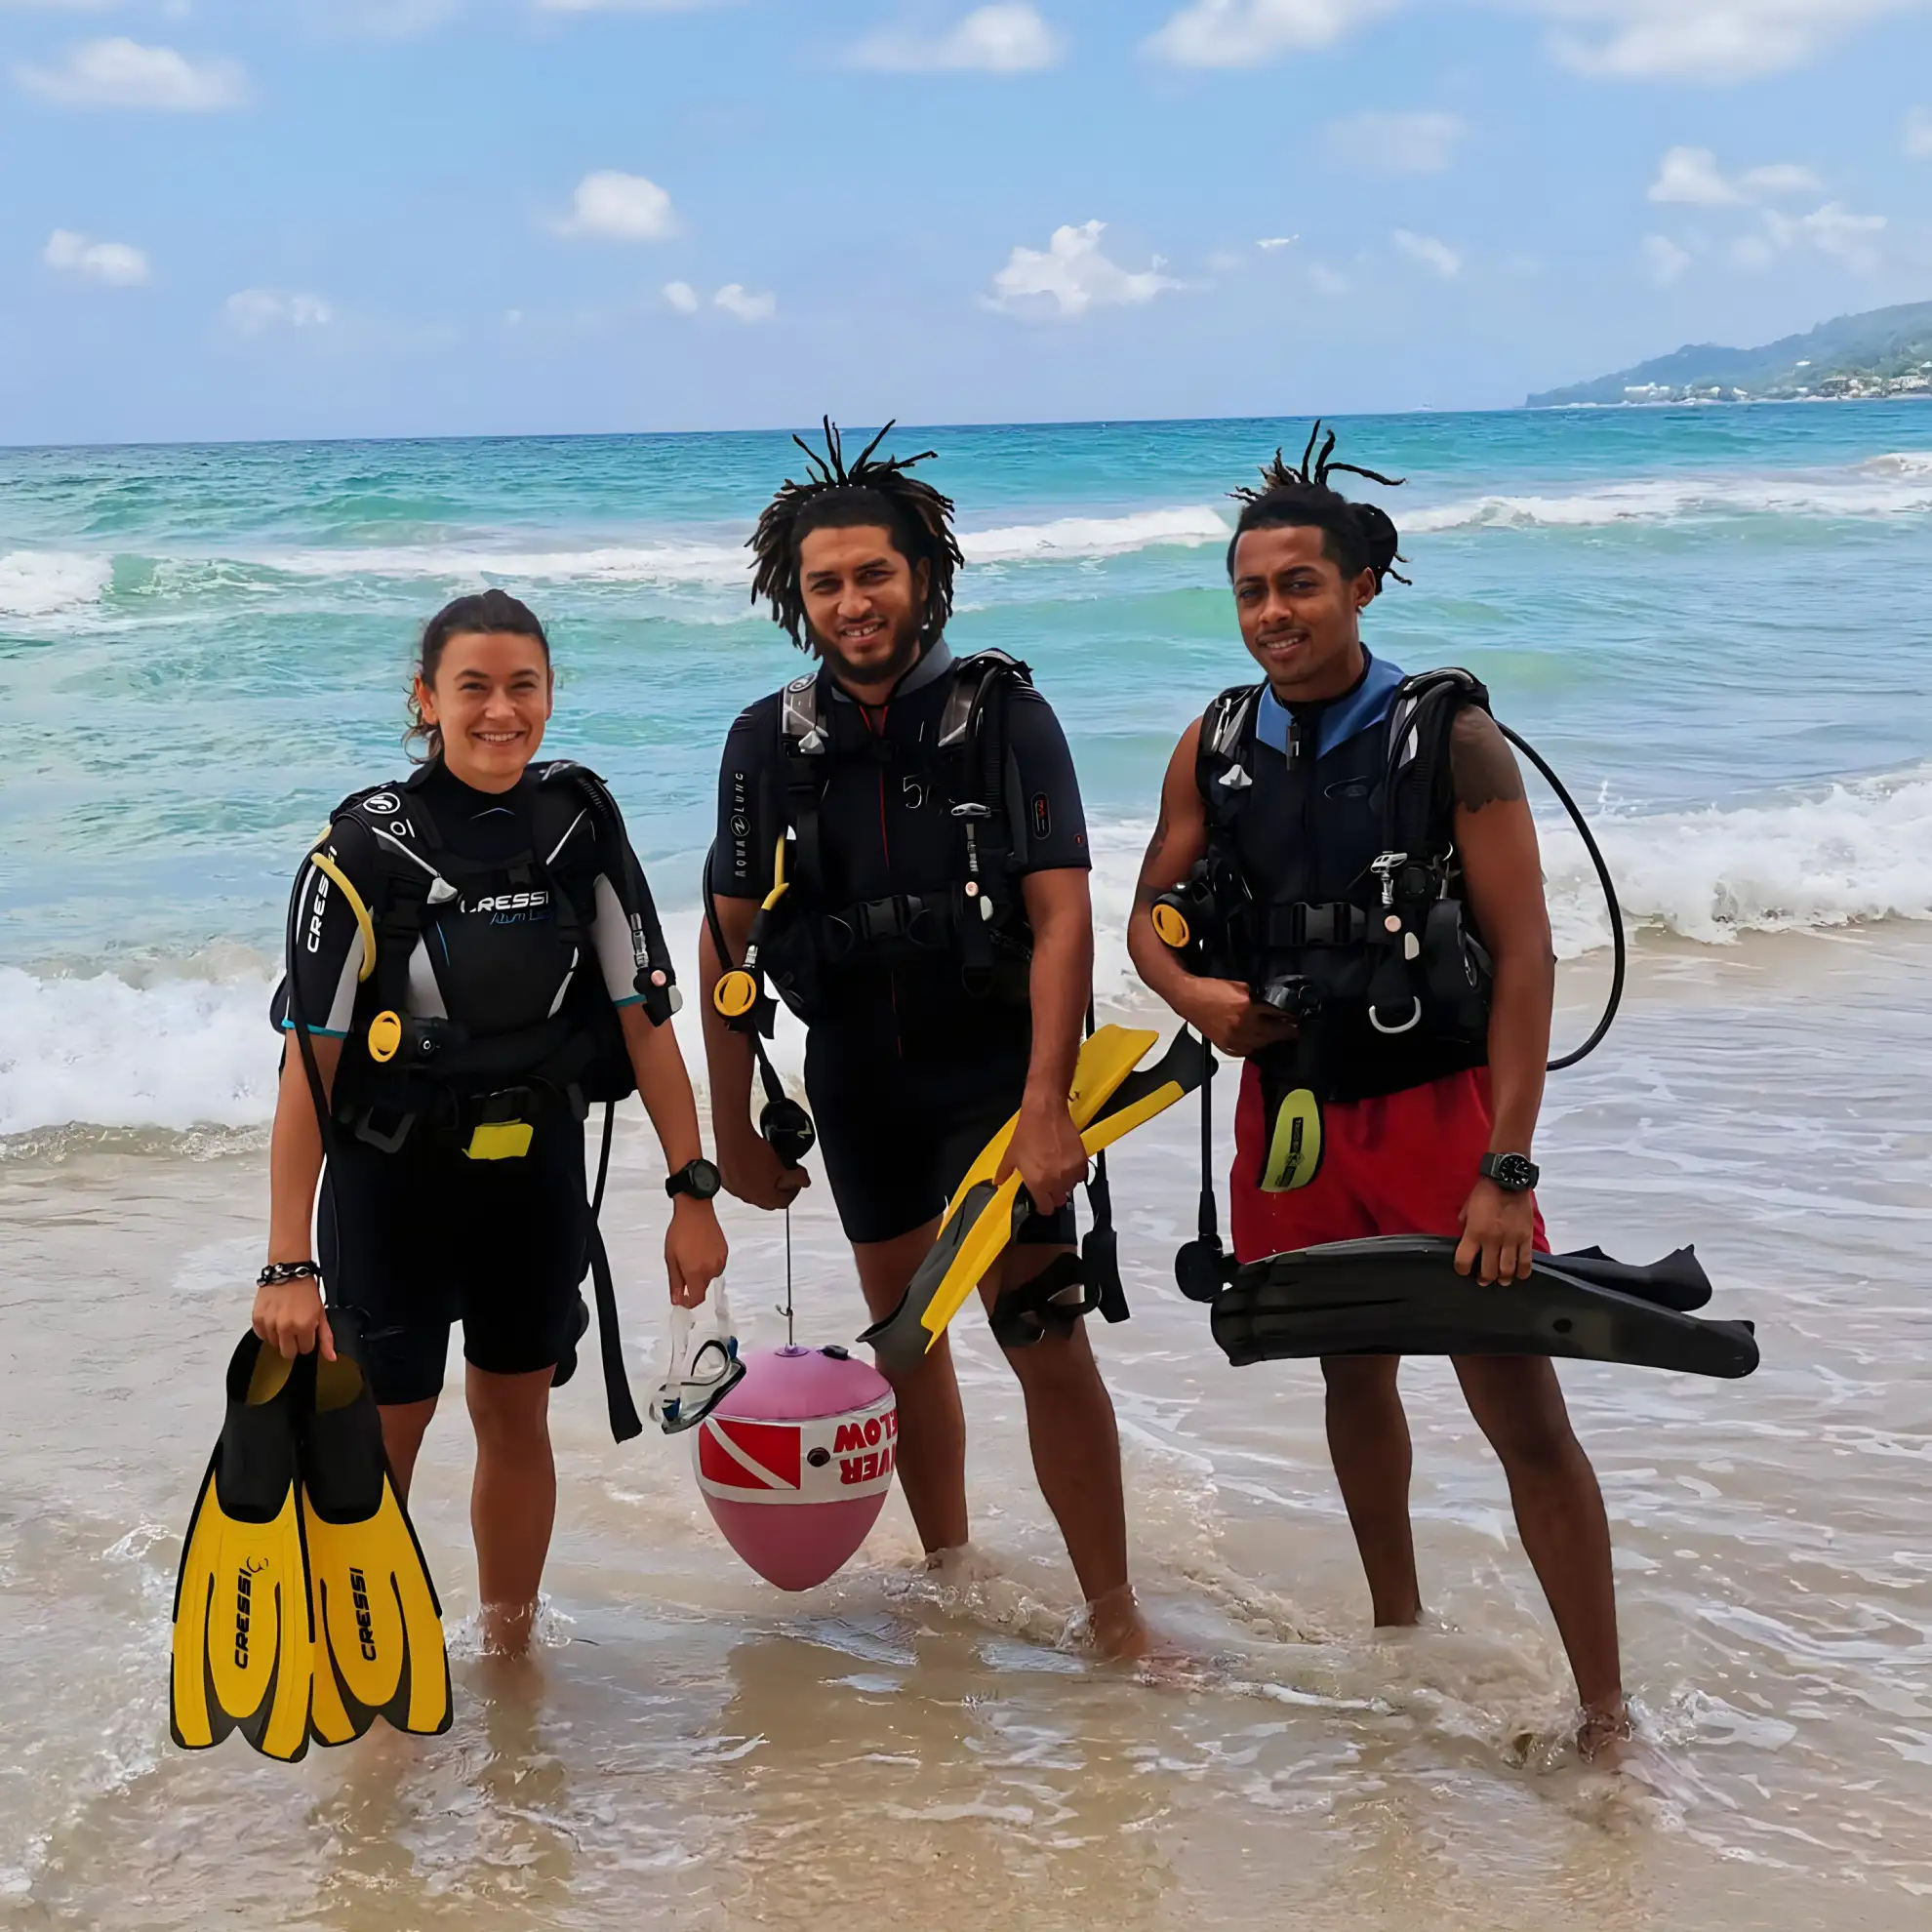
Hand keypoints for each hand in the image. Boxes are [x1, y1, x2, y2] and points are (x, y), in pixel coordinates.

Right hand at [252, 1276, 333, 1360]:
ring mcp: (269, 1324)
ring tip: (285, 1320)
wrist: (288, 1273)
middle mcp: (285, 1327)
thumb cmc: (306, 1291)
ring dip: (280, 1337)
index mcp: (304, 1326)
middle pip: (287, 1353)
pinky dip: (268, 1331)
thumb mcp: (321, 1313)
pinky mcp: (257, 1320)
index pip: (305, 1350)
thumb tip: (331, 1357)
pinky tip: (275, 1318)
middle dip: (293, 1344)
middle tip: (296, 1329)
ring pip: (274, 1345)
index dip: (307, 1341)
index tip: (307, 1331)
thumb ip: (326, 1337)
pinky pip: (262, 1336)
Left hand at [666, 1197, 727, 1308]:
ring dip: (700, 1274)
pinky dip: (708, 1264)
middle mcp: (711, 1269)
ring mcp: (720, 1261)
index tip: (682, 1300)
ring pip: (709, 1277)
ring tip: (691, 1256)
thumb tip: (677, 1299)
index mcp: (696, 1272)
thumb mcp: (671, 1258)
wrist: (695, 1211)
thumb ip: (675, 1282)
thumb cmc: (681, 1231)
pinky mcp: (724, 1253)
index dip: (688, 1303)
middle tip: (681, 1269)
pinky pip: (716, 1266)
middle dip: (692, 1285)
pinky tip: (700, 1251)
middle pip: (702, 1288)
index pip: (696, 1299)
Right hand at [717, 1122, 810, 1212]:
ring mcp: (734, 1189)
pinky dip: (749, 1178)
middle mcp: (747, 1198)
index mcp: (763, 1198)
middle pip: (768, 1199)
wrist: (733, 1137)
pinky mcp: (725, 1180)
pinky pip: (740, 1183)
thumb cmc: (754, 1150)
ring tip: (768, 1168)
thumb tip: (805, 1182)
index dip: (794, 1190)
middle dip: (779, 1188)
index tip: (796, 1180)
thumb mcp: (782, 1165)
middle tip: (784, 1174)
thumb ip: (797, 1177)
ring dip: (763, 1183)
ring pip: (753, 1191)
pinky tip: (753, 1165)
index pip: (784, 1202)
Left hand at [1002, 1090, 1086, 1216]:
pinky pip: (1081, 1175)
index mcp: (1037, 1182)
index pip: (1046, 1208)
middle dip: (1053, 1195)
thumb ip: (1004, 1172)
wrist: (1045, 1113)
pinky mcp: (1081, 1160)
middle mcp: (1055, 1181)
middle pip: (1059, 1200)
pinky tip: (1067, 1163)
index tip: (1041, 1201)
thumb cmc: (1027, 1132)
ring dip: (1064, 1184)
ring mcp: (1070, 1171)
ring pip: (1071, 1188)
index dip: (1043, 1206)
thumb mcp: (1011, 1154)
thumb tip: (998, 1182)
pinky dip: (1075, 1173)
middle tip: (1048, 1183)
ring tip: (1057, 1170)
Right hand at [1175, 977, 1302, 1058]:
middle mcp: (1243, 1026)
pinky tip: (1259, 1040)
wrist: (1189, 999)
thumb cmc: (1210, 991)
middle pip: (1274, 1032)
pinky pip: (1249, 1050)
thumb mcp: (1241, 987)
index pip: (1278, 1014)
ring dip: (1272, 1039)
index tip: (1298, 1018)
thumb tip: (1272, 1005)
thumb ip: (1258, 997)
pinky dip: (1256, 1045)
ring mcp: (1235, 1039)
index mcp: (1247, 1007)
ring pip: (1263, 1044)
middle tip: (1296, 1030)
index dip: (1291, 1017)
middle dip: (1287, 1031)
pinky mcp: (1227, 1047)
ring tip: (1278, 1034)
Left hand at [1454, 1177, 1537, 1285]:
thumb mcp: (1467, 1207)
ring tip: (1501, 1280)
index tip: (1463, 1270)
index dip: (1462, 1270)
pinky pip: (1526, 1261)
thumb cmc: (1485, 1191)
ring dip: (1503, 1279)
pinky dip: (1523, 1271)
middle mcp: (1492, 1240)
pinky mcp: (1526, 1237)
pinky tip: (1520, 1275)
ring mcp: (1511, 1240)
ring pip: (1508, 1270)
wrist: (1508, 1179)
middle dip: (1484, 1279)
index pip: (1464, 1261)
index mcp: (1475, 1232)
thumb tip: (1464, 1235)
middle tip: (1483, 1280)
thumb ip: (1465, 1224)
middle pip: (1488, 1271)